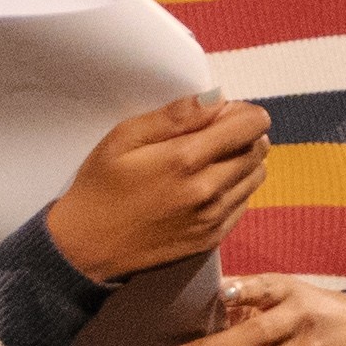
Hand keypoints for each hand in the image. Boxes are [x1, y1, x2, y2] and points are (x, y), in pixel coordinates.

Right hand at [48, 96, 269, 283]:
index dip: (242, 112)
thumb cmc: (100, 186)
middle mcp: (208, 190)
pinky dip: (235, 188)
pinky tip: (206, 186)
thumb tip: (217, 98)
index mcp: (186, 158)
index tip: (220, 113)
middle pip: (259, 148)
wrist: (87, 247)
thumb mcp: (125, 137)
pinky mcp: (211, 238)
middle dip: (243, 134)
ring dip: (243, 161)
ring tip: (211, 160)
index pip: (251, 125)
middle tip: (212, 134)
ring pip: (256, 176)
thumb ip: (175, 115)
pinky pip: (244, 204)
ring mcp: (213, 218)